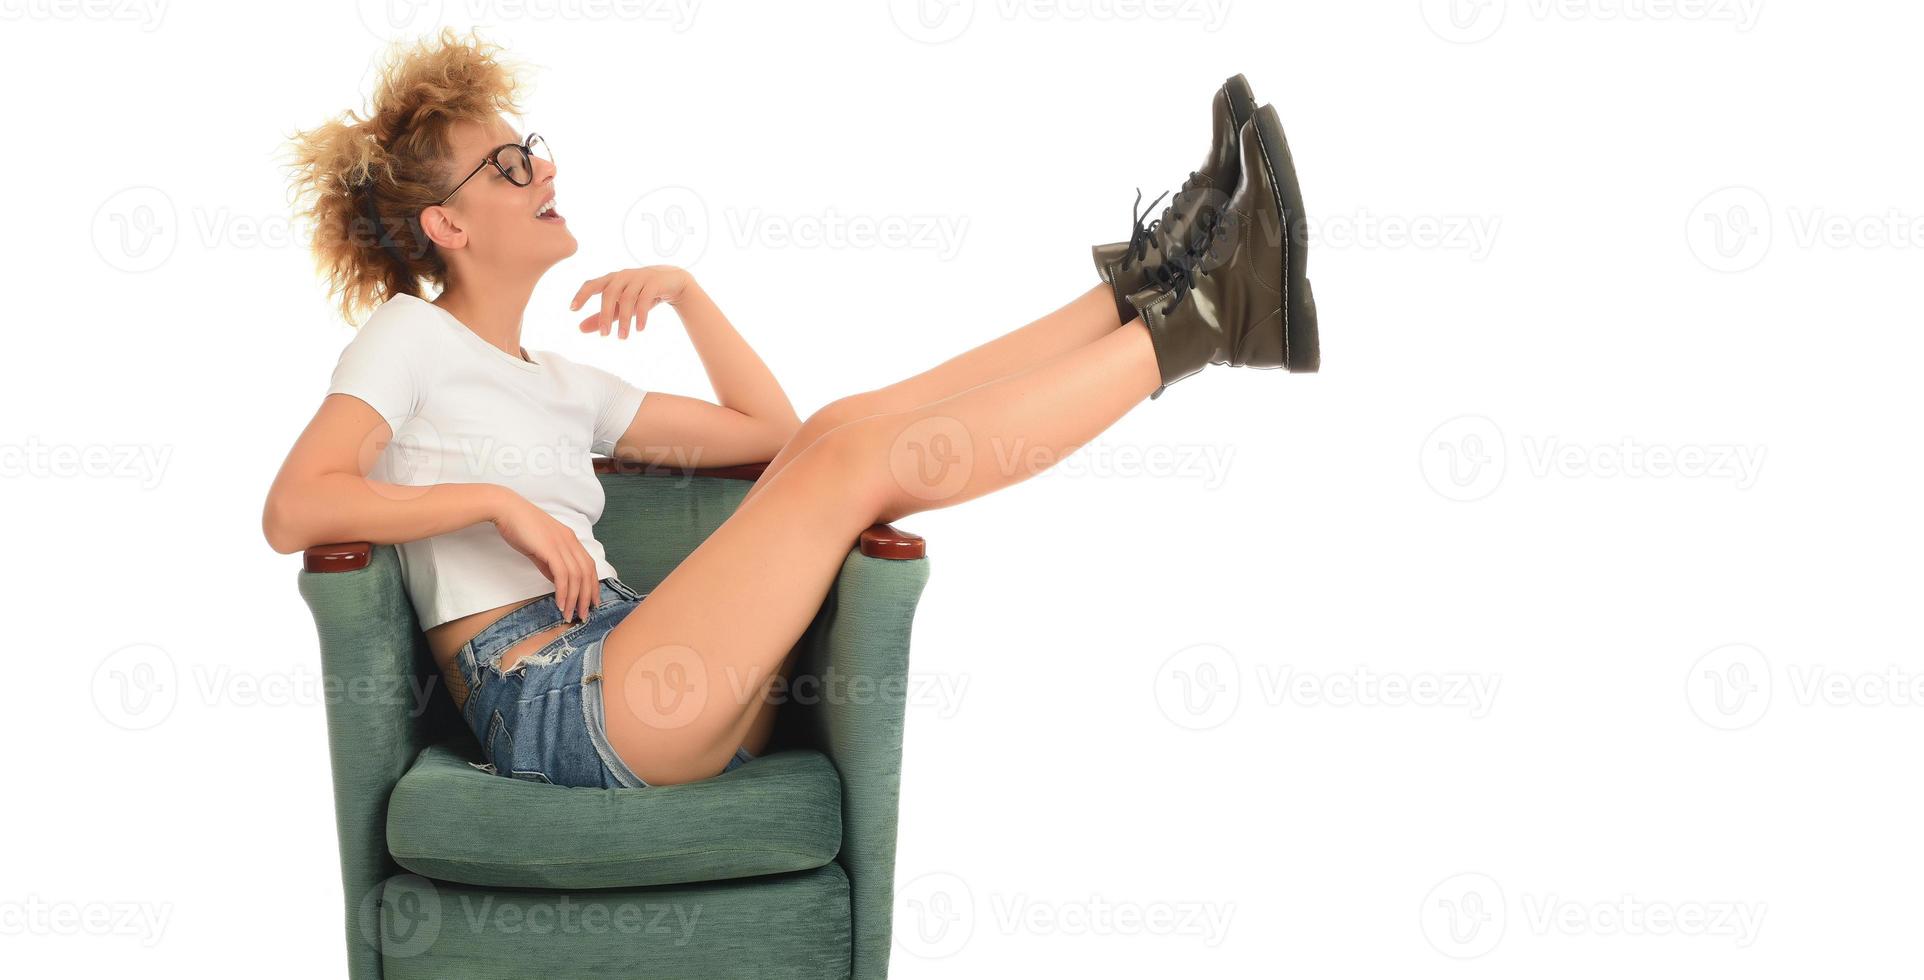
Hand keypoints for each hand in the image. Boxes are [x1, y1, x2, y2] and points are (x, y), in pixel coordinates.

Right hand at [489, 492, 599, 622]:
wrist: (506, 510)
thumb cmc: (521, 528)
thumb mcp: (541, 548)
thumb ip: (551, 564)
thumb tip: (558, 583)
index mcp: (570, 539)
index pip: (589, 566)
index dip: (593, 585)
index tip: (592, 602)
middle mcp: (571, 541)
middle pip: (587, 573)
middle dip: (587, 596)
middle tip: (584, 615)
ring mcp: (562, 544)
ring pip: (577, 576)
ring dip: (575, 599)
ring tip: (570, 614)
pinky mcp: (550, 549)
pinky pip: (563, 575)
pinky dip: (564, 592)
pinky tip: (560, 603)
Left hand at [571, 265, 692, 338]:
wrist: (673, 282)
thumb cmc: (642, 294)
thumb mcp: (620, 306)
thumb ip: (602, 316)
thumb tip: (579, 329)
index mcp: (611, 279)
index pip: (592, 284)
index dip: (581, 295)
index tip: (572, 310)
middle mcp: (623, 275)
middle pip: (609, 293)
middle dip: (605, 315)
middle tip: (604, 335)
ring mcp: (639, 277)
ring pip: (627, 298)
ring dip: (624, 320)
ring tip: (623, 337)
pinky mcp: (654, 282)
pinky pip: (645, 299)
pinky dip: (641, 315)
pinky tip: (640, 329)